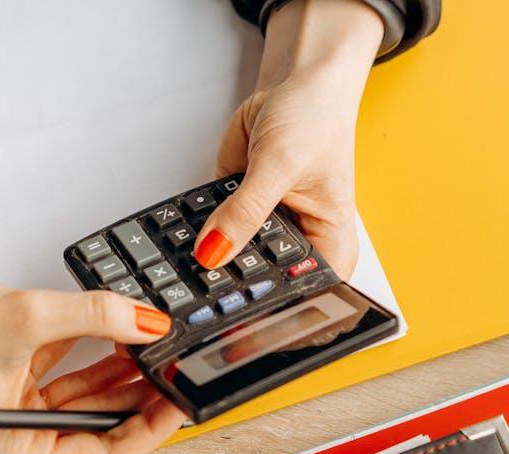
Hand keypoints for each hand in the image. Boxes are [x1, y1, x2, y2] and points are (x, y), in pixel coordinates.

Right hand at [0, 274, 185, 453]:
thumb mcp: (26, 320)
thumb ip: (95, 318)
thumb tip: (147, 321)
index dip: (150, 429)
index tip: (179, 402)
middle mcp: (19, 445)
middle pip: (101, 429)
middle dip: (141, 397)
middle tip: (177, 370)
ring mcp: (20, 418)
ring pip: (90, 403)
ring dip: (122, 375)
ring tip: (160, 348)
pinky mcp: (19, 391)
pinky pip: (72, 381)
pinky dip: (96, 359)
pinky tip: (125, 337)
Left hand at [193, 0, 383, 279]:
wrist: (295, 85)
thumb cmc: (314, 118)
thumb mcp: (280, 163)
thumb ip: (245, 211)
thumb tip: (213, 252)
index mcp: (329, 246)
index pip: (303, 294)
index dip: (271, 307)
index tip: (236, 314)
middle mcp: (296, 246)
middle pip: (261, 285)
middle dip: (229, 287)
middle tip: (199, 289)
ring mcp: (262, 232)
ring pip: (229, 263)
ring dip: (205, 261)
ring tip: (183, 264)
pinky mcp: (235, 216)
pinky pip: (209, 235)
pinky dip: (194, 234)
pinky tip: (179, 238)